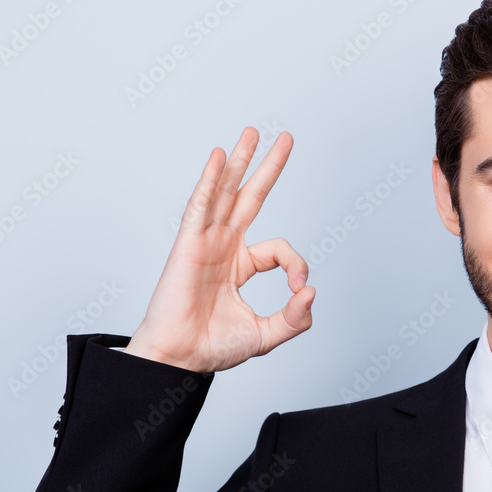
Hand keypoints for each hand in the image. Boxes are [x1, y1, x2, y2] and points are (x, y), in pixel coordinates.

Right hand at [124, 127, 314, 371]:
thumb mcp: (268, 334)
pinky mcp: (188, 244)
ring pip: (225, 192)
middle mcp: (223, 247)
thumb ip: (295, 318)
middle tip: (285, 138)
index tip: (300, 289)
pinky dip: (210, 180)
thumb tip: (311, 292)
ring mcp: (205, 242)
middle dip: (268, 167)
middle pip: (249, 197)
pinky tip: (219, 156)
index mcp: (240, 265)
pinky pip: (201, 205)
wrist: (180, 360)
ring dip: (239, 161)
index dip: (297, 265)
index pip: (279, 250)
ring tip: (252, 132)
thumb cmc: (212, 347)